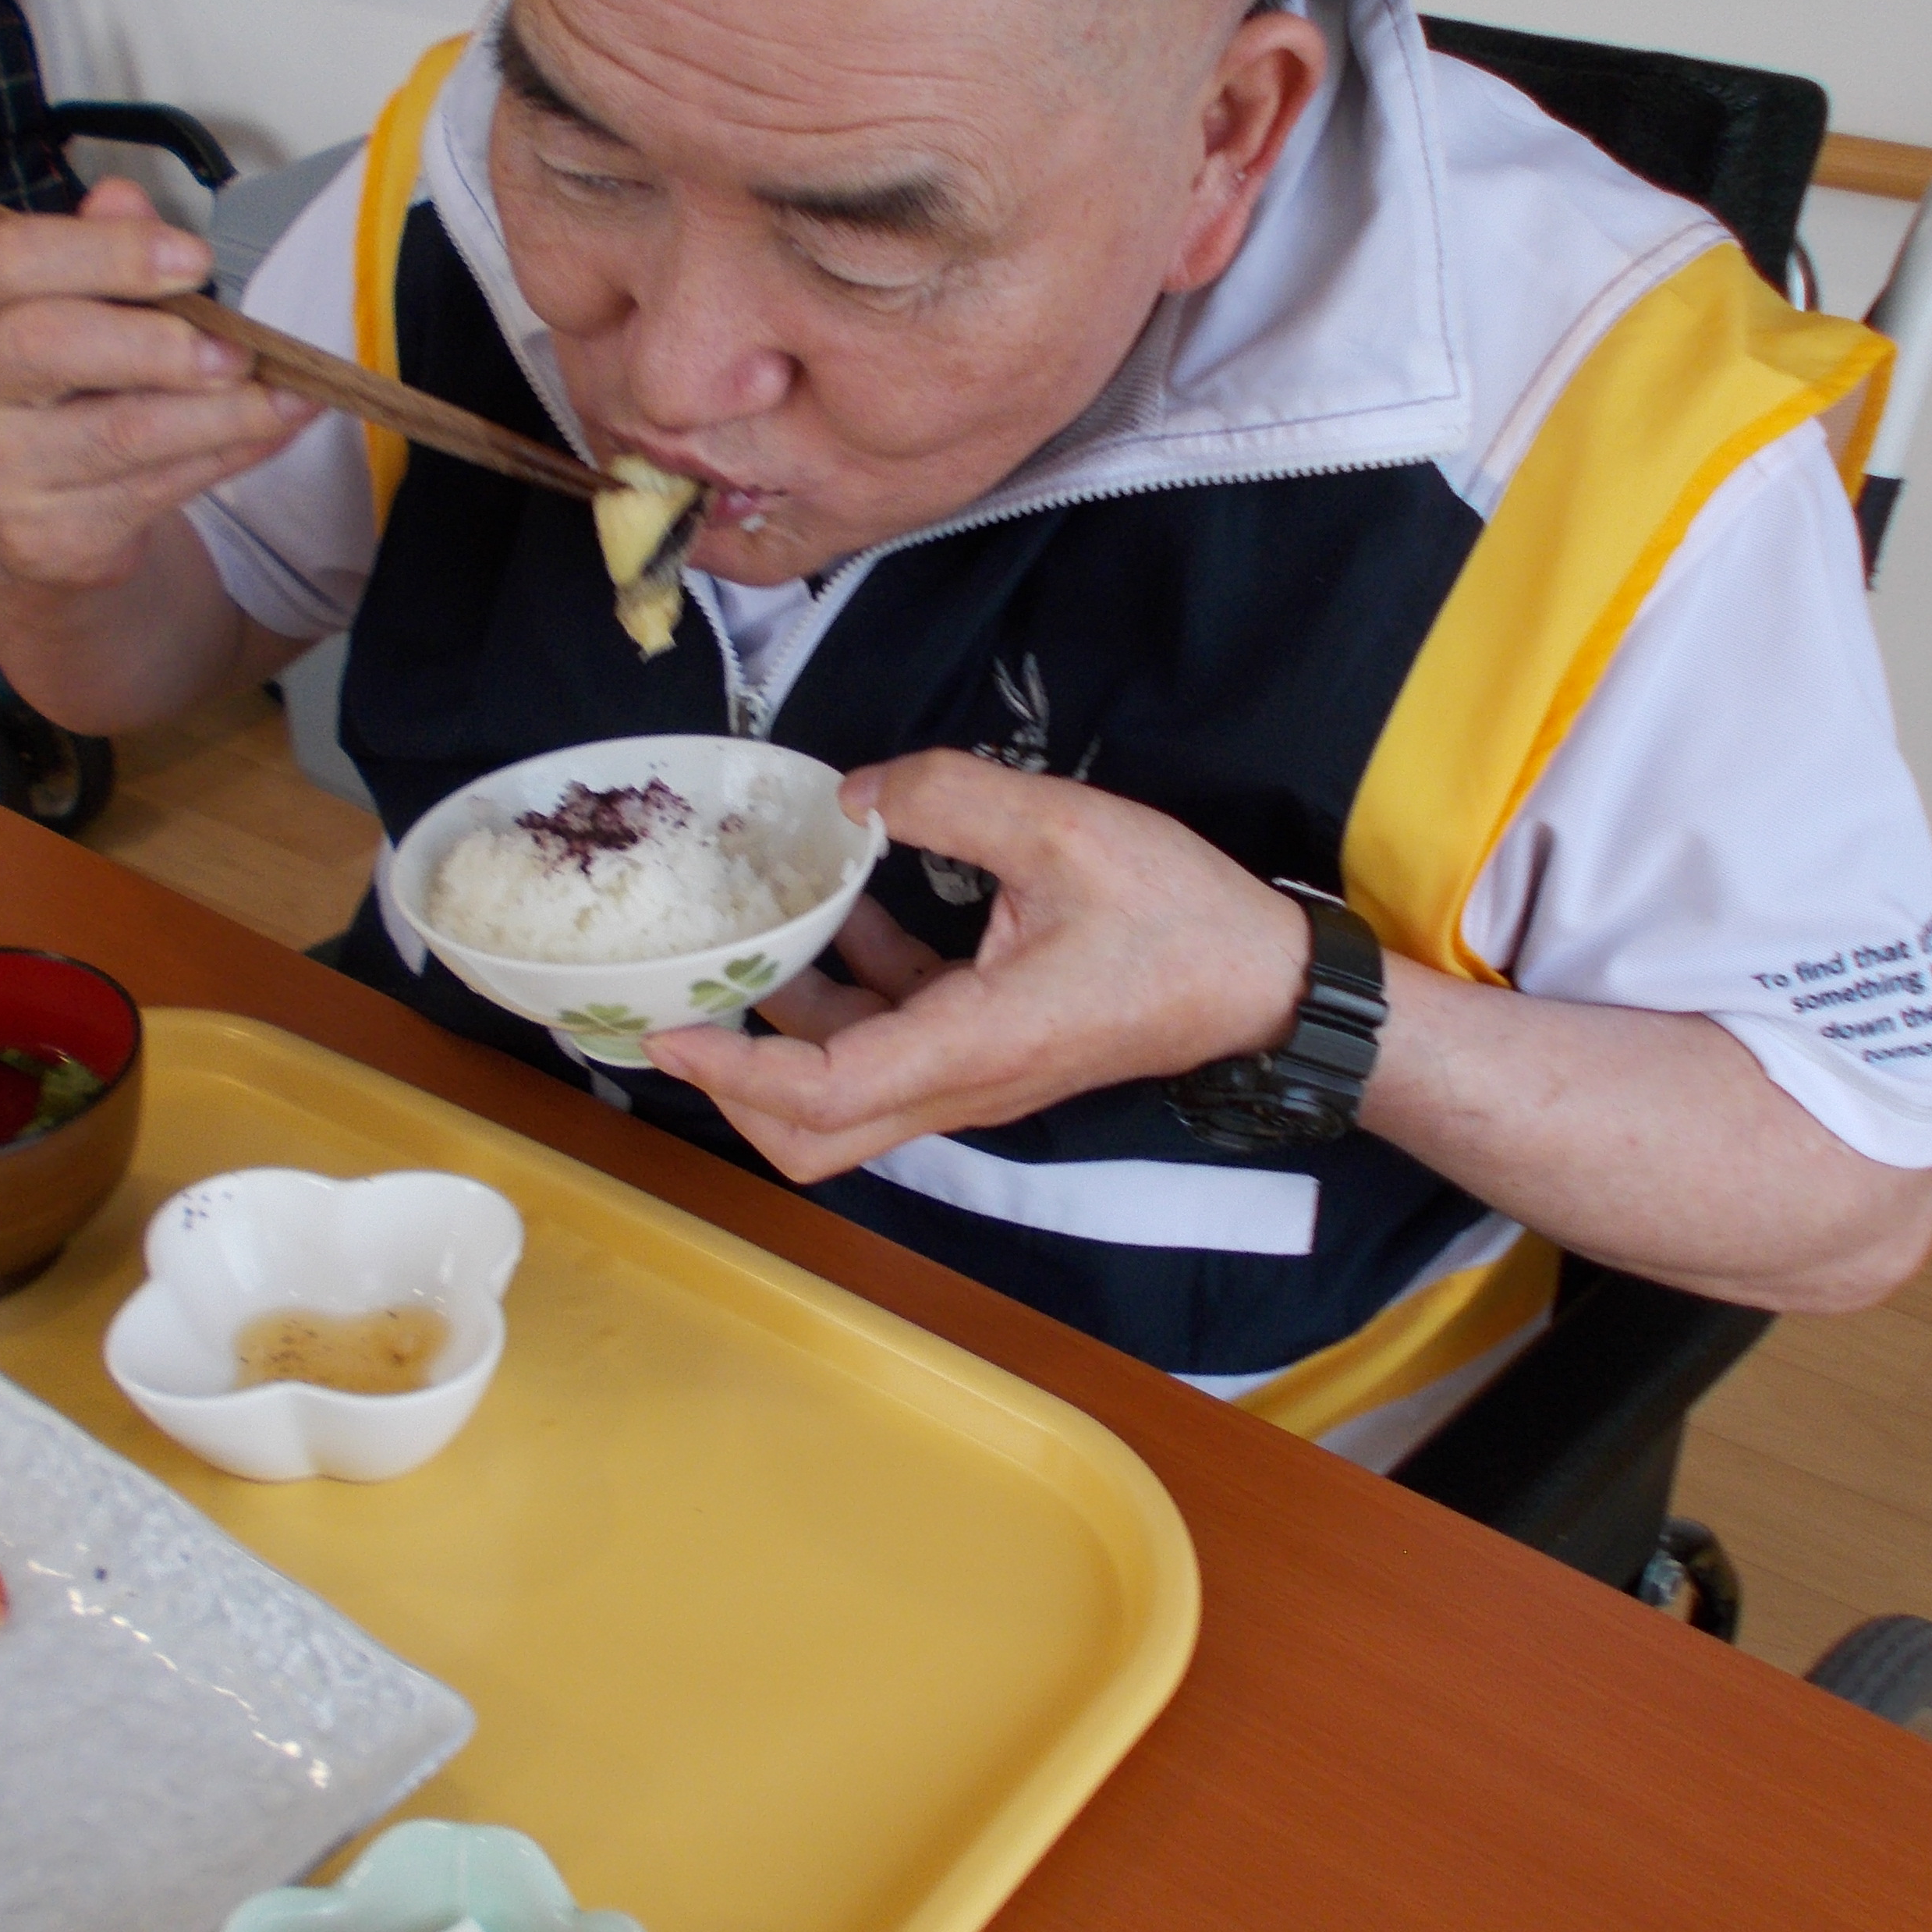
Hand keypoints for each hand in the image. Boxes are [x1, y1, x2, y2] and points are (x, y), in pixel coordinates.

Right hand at [0, 179, 319, 597]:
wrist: (29, 518)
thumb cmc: (58, 387)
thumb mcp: (68, 305)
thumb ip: (97, 250)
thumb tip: (127, 197)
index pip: (12, 260)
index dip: (109, 253)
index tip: (195, 260)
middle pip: (45, 345)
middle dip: (155, 342)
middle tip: (235, 346)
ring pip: (118, 433)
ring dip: (219, 411)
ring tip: (284, 392)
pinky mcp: (45, 532)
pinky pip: (156, 488)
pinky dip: (229, 454)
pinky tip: (274, 428)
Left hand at [640, 750, 1312, 1181]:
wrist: (1263, 982)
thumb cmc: (1177, 916)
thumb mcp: (1065, 829)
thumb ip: (951, 799)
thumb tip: (857, 794)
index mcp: (975, 1045)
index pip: (824, 1091)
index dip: (735, 1068)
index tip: (668, 1026)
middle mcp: (963, 1082)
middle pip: (815, 1137)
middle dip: (737, 1084)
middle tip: (688, 1007)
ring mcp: (975, 1075)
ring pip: (846, 1096)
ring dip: (787, 1030)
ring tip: (750, 944)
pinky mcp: (989, 1051)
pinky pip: (892, 1046)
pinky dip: (848, 996)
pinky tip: (845, 914)